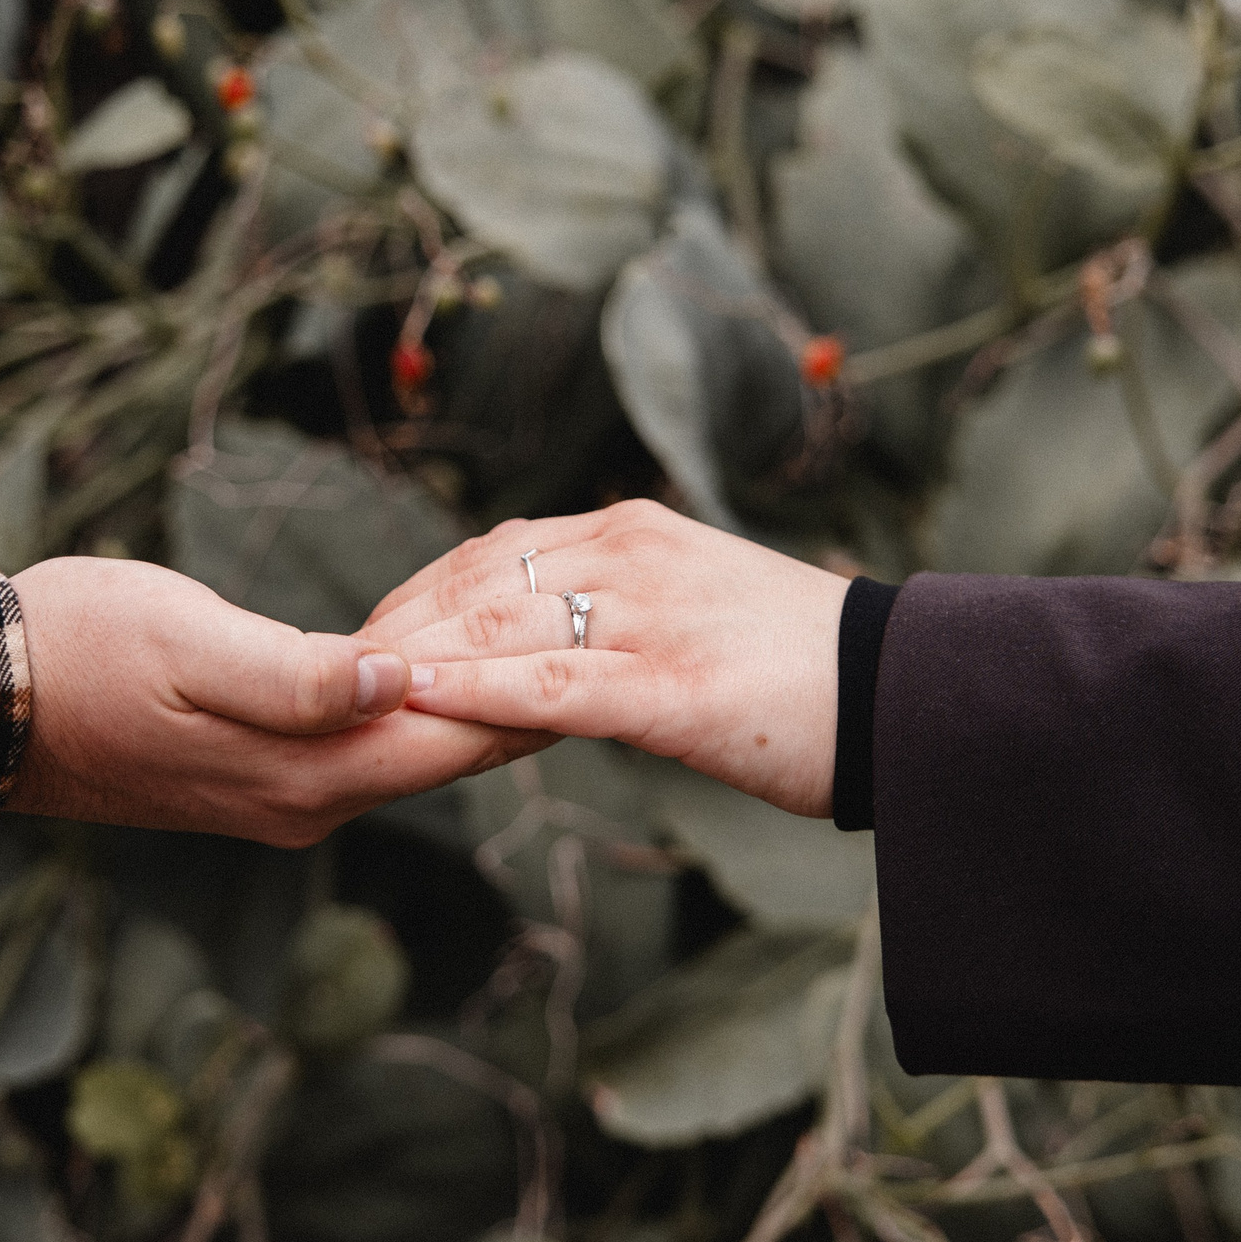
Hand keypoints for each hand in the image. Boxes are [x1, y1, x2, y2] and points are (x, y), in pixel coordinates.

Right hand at [10, 557, 547, 845]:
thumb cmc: (79, 649)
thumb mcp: (190, 642)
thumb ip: (301, 672)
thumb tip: (401, 678)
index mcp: (301, 773)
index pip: (452, 736)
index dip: (531, 692)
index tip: (599, 644)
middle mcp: (304, 803)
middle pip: (445, 752)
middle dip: (521, 701)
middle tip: (600, 642)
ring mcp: (280, 799)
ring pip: (409, 752)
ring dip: (471, 705)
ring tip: (549, 652)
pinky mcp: (256, 778)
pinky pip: (366, 748)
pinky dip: (412, 709)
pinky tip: (439, 673)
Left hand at [363, 501, 850, 816]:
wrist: (907, 696)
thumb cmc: (802, 669)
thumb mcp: (697, 608)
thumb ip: (620, 607)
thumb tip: (545, 637)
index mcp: (635, 532)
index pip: (493, 549)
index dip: (418, 593)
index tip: (365, 634)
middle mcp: (632, 556)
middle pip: (477, 581)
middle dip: (396, 628)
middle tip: (333, 676)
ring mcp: (648, 618)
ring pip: (499, 627)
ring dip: (413, 661)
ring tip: (347, 696)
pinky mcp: (667, 689)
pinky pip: (546, 687)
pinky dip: (472, 695)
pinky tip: (420, 710)